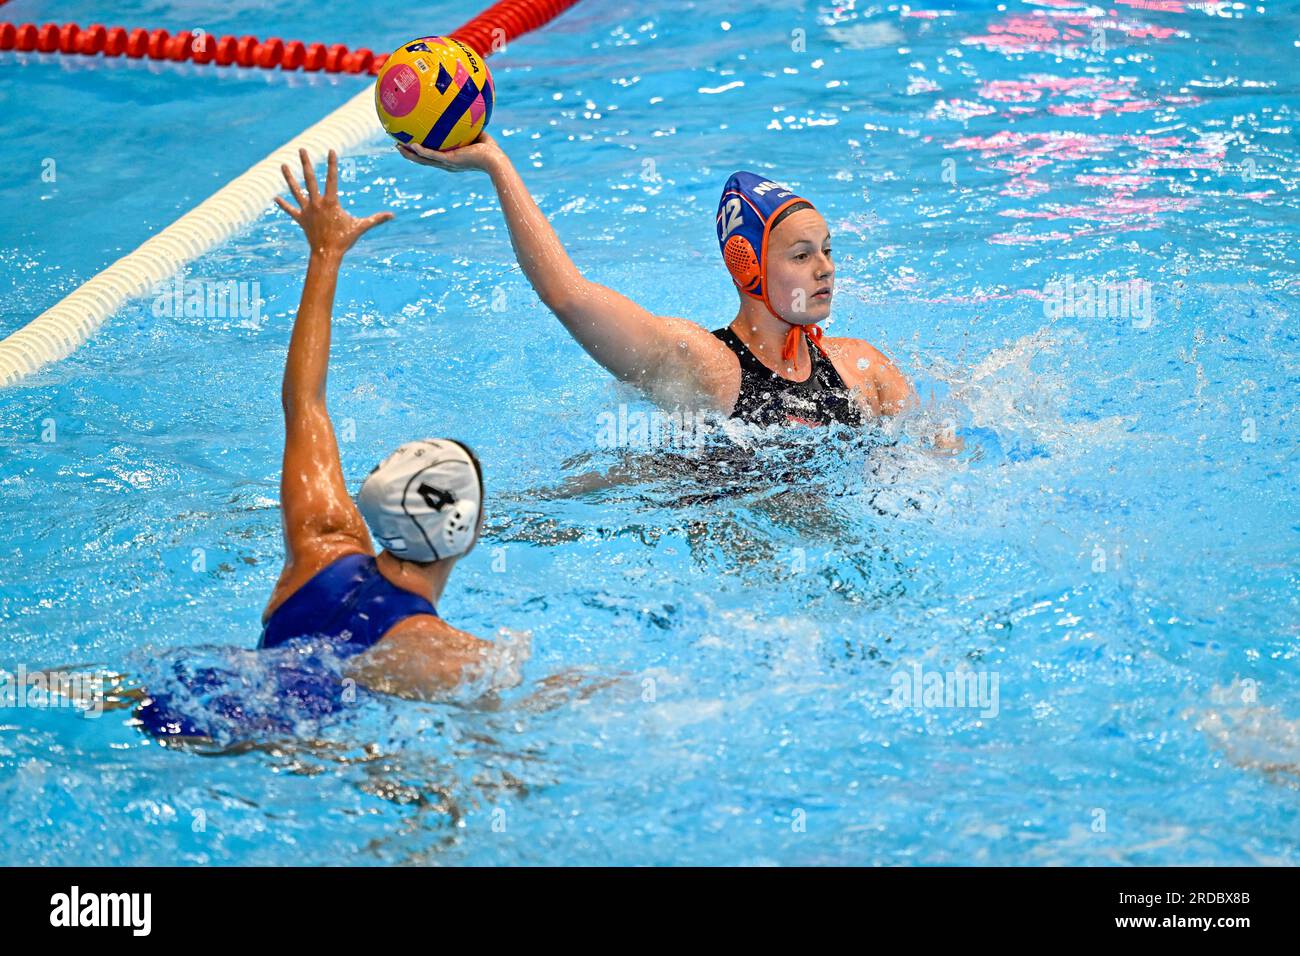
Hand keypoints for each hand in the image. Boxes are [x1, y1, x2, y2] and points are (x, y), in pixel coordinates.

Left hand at [275, 149, 393, 255]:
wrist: (327, 254)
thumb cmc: (344, 240)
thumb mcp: (361, 227)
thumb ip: (376, 219)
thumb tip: (392, 215)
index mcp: (331, 202)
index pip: (331, 178)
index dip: (332, 164)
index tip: (330, 150)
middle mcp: (316, 203)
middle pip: (309, 179)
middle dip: (306, 163)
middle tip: (302, 150)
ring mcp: (307, 210)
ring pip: (296, 190)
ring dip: (289, 178)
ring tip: (283, 165)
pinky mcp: (301, 219)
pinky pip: (290, 210)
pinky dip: (283, 205)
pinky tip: (275, 198)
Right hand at [395, 131, 504, 172]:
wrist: (495, 160)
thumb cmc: (490, 149)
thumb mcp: (475, 132)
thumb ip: (466, 122)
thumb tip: (463, 106)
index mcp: (449, 157)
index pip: (430, 155)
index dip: (418, 150)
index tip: (408, 142)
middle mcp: (445, 162)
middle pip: (422, 159)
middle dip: (408, 153)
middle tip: (396, 144)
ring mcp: (447, 163)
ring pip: (423, 160)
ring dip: (410, 154)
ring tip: (397, 146)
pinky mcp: (450, 161)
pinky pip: (433, 156)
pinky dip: (422, 151)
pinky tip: (412, 145)